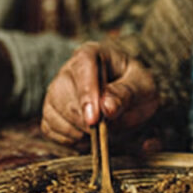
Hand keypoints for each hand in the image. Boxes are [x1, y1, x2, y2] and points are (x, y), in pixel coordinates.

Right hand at [41, 42, 158, 144]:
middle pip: (60, 92)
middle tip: (104, 130)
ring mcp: (57, 90)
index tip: (94, 119)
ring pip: (51, 111)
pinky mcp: (53, 111)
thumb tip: (107, 107)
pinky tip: (85, 138)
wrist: (132, 97)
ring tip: (98, 133)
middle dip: (81, 118)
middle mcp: (69, 69)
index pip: (82, 68)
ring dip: (74, 130)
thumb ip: (126, 94)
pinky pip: (49, 127)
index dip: (86, 94)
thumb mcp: (143, 86)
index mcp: (92, 54)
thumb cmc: (136, 86)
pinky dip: (66, 138)